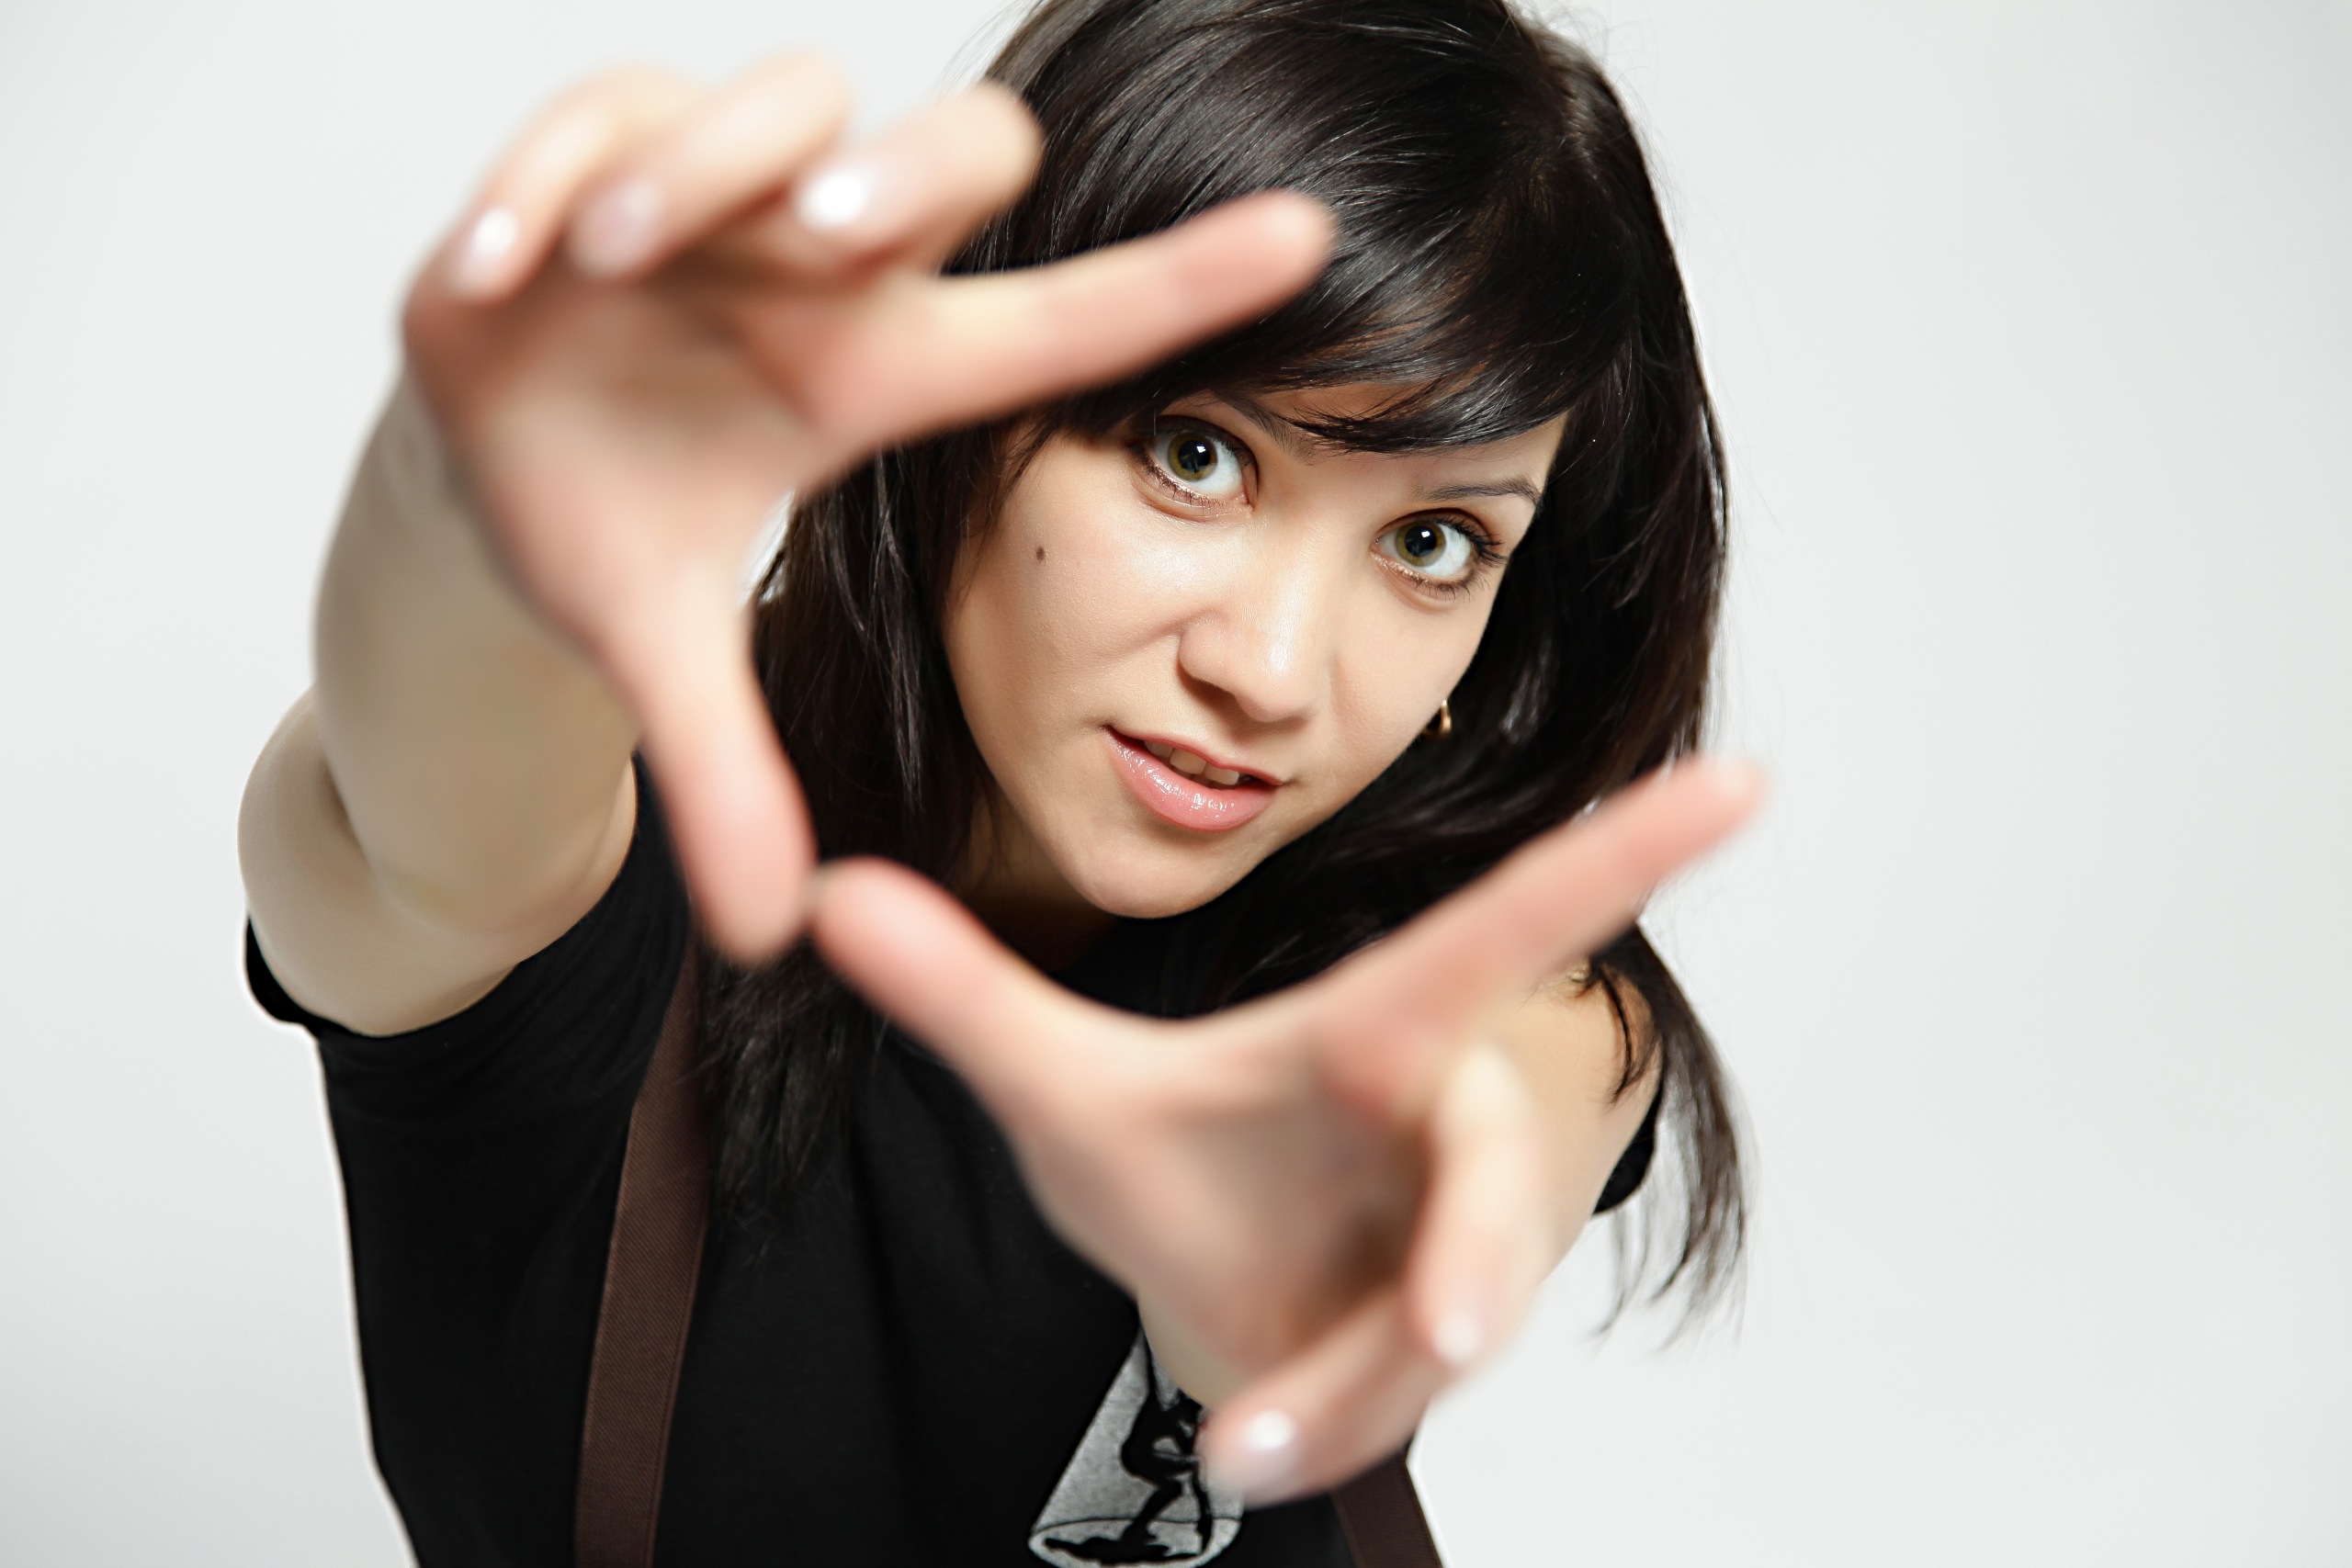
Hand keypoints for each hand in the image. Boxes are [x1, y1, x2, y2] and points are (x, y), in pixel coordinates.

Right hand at [400, 59, 1331, 956]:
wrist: (483, 452)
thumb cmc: (616, 523)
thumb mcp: (663, 655)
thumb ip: (726, 778)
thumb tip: (767, 936)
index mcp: (874, 376)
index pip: (1059, 328)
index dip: (1181, 287)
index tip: (1308, 241)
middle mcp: (819, 268)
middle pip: (952, 161)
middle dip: (906, 179)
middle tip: (828, 233)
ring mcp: (713, 200)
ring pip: (784, 104)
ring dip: (707, 169)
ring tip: (622, 258)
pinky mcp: (587, 155)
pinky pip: (597, 111)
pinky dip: (552, 176)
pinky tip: (506, 270)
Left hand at [810, 759, 1760, 1499]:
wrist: (1205, 1289)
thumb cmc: (1173, 1162)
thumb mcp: (1055, 1084)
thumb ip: (956, 995)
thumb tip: (821, 895)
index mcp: (1369, 1036)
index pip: (1500, 932)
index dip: (1619, 852)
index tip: (1743, 775)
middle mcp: (1437, 1132)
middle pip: (1494, 1175)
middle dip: (1477, 1256)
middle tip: (1440, 1335)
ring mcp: (1454, 1249)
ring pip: (1444, 1321)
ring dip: (1347, 1382)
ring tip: (1243, 1434)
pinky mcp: (1440, 1348)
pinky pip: (1396, 1398)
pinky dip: (1316, 1421)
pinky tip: (1243, 1439)